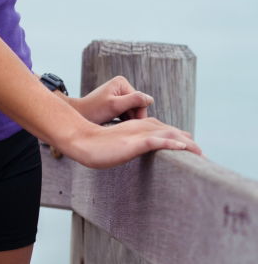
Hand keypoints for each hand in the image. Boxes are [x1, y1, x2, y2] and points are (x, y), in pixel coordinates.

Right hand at [64, 116, 202, 168]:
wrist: (81, 141)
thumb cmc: (96, 146)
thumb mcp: (118, 146)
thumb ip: (130, 146)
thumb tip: (137, 154)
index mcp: (136, 127)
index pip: (164, 129)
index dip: (179, 137)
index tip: (192, 150)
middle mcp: (140, 127)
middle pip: (170, 130)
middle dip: (188, 141)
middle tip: (203, 155)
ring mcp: (137, 133)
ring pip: (167, 134)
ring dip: (186, 143)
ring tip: (200, 153)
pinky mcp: (133, 141)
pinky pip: (156, 141)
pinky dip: (170, 142)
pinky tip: (182, 147)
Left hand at [70, 75, 154, 124]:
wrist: (78, 115)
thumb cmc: (94, 110)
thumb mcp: (115, 106)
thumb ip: (133, 101)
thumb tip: (150, 99)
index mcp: (121, 82)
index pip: (140, 100)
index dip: (138, 114)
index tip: (129, 125)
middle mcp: (121, 86)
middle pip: (138, 106)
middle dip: (133, 118)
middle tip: (123, 128)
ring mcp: (119, 95)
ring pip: (133, 111)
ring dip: (129, 120)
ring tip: (119, 127)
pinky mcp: (117, 103)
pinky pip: (127, 114)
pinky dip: (124, 121)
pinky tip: (117, 126)